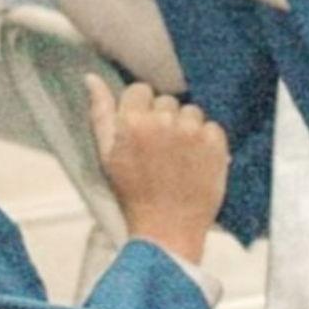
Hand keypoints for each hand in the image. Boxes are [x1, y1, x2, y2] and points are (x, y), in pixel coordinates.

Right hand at [86, 73, 229, 264]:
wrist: (166, 230)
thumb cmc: (132, 194)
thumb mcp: (106, 155)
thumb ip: (100, 113)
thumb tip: (92, 78)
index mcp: (132, 121)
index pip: (140, 90)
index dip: (141, 110)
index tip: (142, 131)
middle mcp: (163, 121)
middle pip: (167, 101)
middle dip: (164, 120)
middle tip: (160, 149)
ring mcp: (192, 131)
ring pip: (191, 112)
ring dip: (187, 129)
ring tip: (180, 157)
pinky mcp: (216, 144)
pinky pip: (212, 127)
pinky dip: (207, 142)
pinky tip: (196, 161)